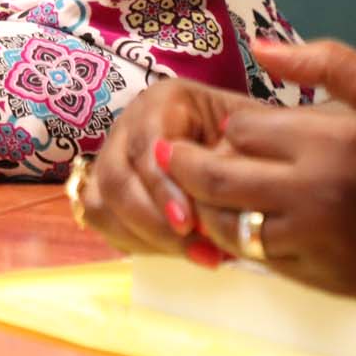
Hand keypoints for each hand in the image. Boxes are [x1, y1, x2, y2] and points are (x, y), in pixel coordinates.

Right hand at [81, 73, 257, 266]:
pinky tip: (175, 252)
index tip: (189, 224)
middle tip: (199, 250)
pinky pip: (101, 218)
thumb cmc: (252, 139)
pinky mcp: (106, 186)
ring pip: (102, 201)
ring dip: (145, 236)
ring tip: (194, 255)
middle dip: (153, 221)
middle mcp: (129, 123)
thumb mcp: (254, 135)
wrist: (242, 147)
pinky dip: (134, 240)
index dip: (163, 187)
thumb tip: (223, 198)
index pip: (147, 144)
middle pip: (117, 177)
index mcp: (164, 101)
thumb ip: (238, 156)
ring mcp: (113, 154)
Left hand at [166, 39, 355, 309]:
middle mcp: (316, 193)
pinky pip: (261, 259)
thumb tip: (260, 46)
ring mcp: (318, 240)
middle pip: (218, 179)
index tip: (235, 128)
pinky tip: (245, 225)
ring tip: (202, 193)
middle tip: (170, 157)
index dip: (231, 127)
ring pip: (229, 226)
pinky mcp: (325, 277)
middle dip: (187, 166)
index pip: (242, 129)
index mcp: (330, 141)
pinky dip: (244, 243)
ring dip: (209, 208)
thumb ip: (324, 61)